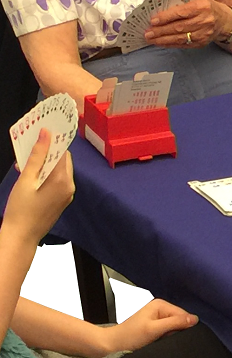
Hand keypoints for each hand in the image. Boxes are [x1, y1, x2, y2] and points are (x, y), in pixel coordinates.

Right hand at [2, 129, 73, 245]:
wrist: (21, 237)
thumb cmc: (21, 210)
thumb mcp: (26, 180)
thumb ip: (37, 156)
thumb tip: (46, 134)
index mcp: (63, 180)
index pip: (62, 153)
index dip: (52, 142)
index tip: (41, 133)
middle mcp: (69, 187)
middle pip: (62, 161)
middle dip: (47, 153)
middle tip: (30, 148)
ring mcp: (67, 195)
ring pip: (59, 171)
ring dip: (45, 165)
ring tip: (25, 164)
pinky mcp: (62, 201)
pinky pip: (57, 182)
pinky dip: (46, 176)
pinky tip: (30, 177)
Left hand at [101, 299, 197, 352]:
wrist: (113, 345)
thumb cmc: (129, 336)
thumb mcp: (154, 330)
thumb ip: (175, 323)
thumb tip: (194, 319)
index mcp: (160, 304)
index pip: (183, 314)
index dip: (183, 326)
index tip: (173, 334)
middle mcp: (160, 308)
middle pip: (179, 319)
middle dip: (175, 330)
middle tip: (163, 336)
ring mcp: (157, 316)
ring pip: (175, 326)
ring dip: (170, 334)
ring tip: (158, 338)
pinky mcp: (155, 325)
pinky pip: (168, 330)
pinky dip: (166, 336)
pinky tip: (158, 338)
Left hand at [145, 0, 231, 47]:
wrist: (225, 22)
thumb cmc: (208, 8)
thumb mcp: (198, 1)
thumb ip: (183, 6)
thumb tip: (162, 14)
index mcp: (202, 7)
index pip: (180, 13)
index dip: (166, 17)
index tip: (153, 20)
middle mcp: (203, 21)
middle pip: (179, 27)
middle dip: (161, 31)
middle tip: (148, 33)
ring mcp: (203, 34)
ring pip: (180, 38)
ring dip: (163, 39)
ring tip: (151, 39)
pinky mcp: (201, 43)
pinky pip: (184, 44)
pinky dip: (171, 44)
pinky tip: (162, 43)